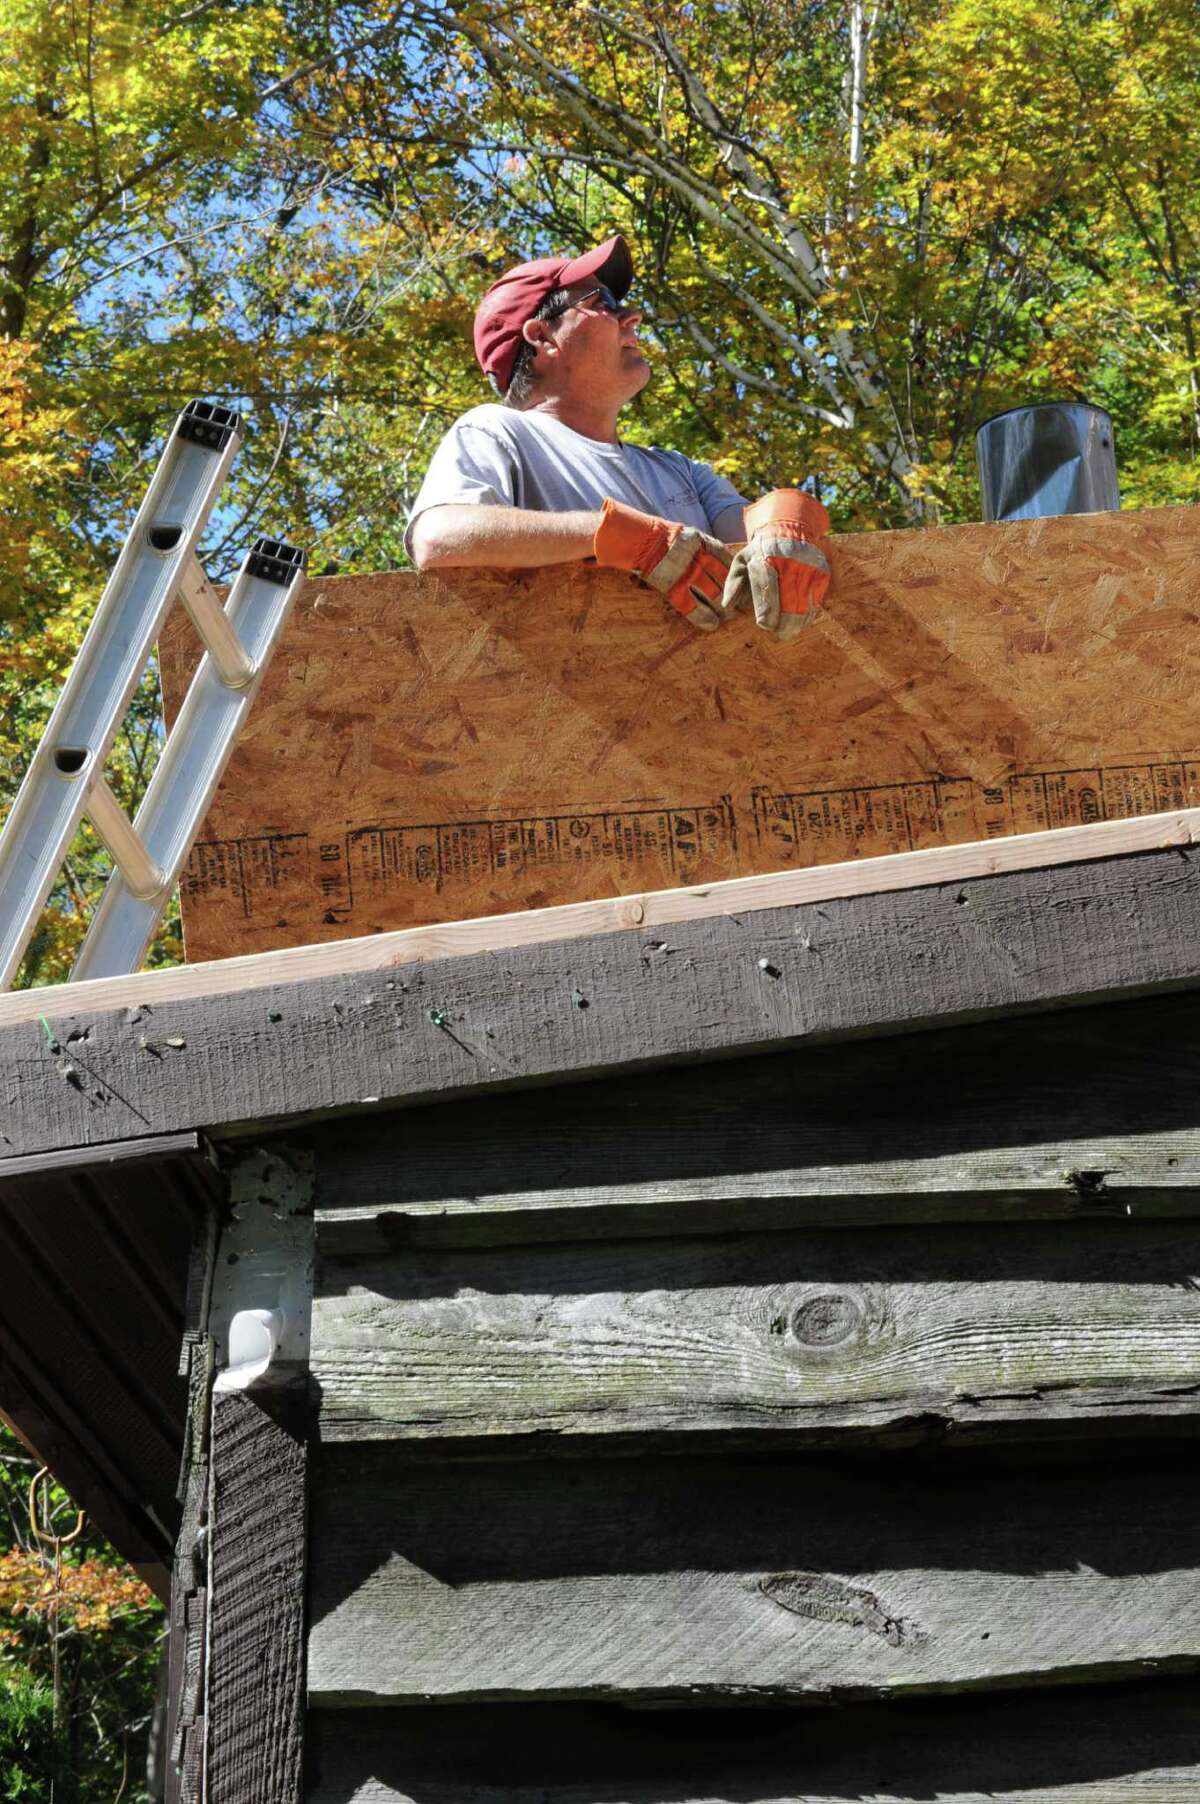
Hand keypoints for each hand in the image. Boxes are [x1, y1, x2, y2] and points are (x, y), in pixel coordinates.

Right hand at [593, 498, 732, 631]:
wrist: (638, 541)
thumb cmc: (664, 539)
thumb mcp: (690, 535)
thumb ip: (707, 548)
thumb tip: (727, 563)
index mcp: (702, 543)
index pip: (728, 562)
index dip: (738, 577)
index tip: (745, 586)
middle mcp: (697, 558)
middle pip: (723, 580)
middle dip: (733, 595)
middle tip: (740, 607)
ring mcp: (684, 573)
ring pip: (712, 595)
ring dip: (722, 608)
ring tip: (728, 617)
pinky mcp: (672, 587)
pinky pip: (691, 606)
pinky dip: (703, 617)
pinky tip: (712, 624)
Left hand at [722, 489, 830, 640]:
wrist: (787, 530)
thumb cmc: (758, 553)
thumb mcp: (740, 562)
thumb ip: (733, 584)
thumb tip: (727, 606)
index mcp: (764, 559)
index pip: (766, 588)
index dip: (767, 609)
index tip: (765, 625)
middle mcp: (787, 561)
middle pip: (788, 600)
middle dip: (785, 621)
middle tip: (781, 634)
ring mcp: (807, 566)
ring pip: (805, 602)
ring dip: (798, 621)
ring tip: (791, 631)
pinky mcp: (820, 571)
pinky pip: (816, 598)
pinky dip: (810, 612)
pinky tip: (802, 619)